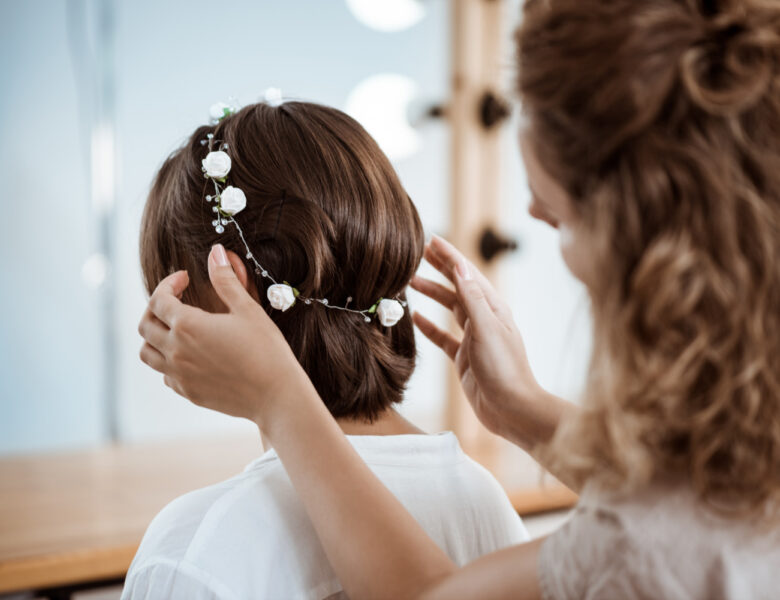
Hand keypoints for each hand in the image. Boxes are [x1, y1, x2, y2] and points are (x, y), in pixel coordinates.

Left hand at [137, 244, 311, 425]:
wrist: (276, 395)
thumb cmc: (267, 350)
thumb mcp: (247, 309)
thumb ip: (226, 280)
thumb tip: (216, 252)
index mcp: (188, 326)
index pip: (158, 299)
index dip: (169, 283)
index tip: (184, 278)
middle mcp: (176, 351)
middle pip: (145, 325)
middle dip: (156, 307)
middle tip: (176, 300)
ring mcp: (179, 375)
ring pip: (147, 353)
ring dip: (155, 336)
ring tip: (176, 328)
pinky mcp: (188, 393)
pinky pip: (165, 374)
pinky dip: (168, 361)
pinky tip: (190, 354)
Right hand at [411, 236, 568, 450]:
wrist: (512, 409)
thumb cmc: (504, 369)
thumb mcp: (486, 328)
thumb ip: (471, 297)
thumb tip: (460, 266)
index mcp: (493, 308)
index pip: (468, 273)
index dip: (449, 256)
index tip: (432, 239)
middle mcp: (484, 319)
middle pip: (458, 286)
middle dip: (439, 268)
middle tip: (417, 254)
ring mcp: (474, 338)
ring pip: (449, 308)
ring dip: (432, 294)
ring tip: (410, 281)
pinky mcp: (464, 357)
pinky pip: (443, 336)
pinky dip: (429, 326)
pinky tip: (416, 317)